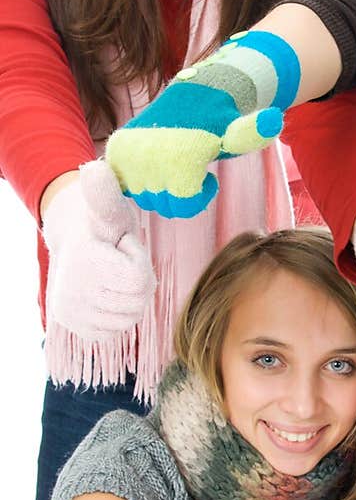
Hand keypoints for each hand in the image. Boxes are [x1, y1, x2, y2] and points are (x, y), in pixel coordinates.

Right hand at [42, 160, 155, 339]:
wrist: (74, 243)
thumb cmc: (102, 224)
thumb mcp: (109, 207)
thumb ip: (105, 192)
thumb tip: (94, 169)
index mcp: (85, 263)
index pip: (139, 281)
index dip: (138, 260)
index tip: (124, 246)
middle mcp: (73, 294)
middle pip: (137, 302)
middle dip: (137, 279)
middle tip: (120, 261)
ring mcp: (74, 315)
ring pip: (130, 317)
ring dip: (130, 297)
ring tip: (114, 275)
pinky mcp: (79, 328)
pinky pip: (118, 329)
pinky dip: (119, 313)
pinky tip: (108, 293)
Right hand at [105, 31, 300, 218]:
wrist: (191, 98)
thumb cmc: (220, 123)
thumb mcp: (239, 132)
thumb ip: (254, 131)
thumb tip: (275, 118)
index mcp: (179, 162)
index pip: (185, 207)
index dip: (200, 196)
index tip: (208, 176)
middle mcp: (148, 160)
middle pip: (164, 206)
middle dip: (181, 193)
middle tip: (191, 167)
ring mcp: (128, 156)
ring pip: (146, 197)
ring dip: (162, 186)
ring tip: (174, 162)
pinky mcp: (115, 153)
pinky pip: (126, 185)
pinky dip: (140, 179)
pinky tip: (155, 163)